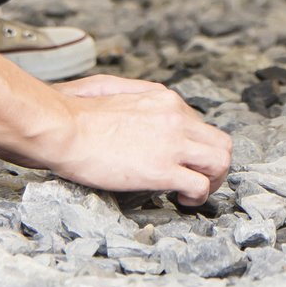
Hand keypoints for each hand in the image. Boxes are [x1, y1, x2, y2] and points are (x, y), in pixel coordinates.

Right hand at [0, 76, 231, 205]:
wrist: (65, 129)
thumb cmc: (78, 111)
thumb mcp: (114, 87)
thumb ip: (134, 93)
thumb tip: (135, 101)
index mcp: (165, 99)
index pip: (200, 124)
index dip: (195, 147)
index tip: (183, 161)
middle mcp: (176, 117)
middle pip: (220, 142)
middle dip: (215, 165)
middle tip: (200, 180)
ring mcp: (172, 143)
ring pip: (220, 161)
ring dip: (214, 181)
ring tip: (193, 193)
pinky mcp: (162, 170)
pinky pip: (200, 185)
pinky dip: (197, 197)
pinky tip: (180, 200)